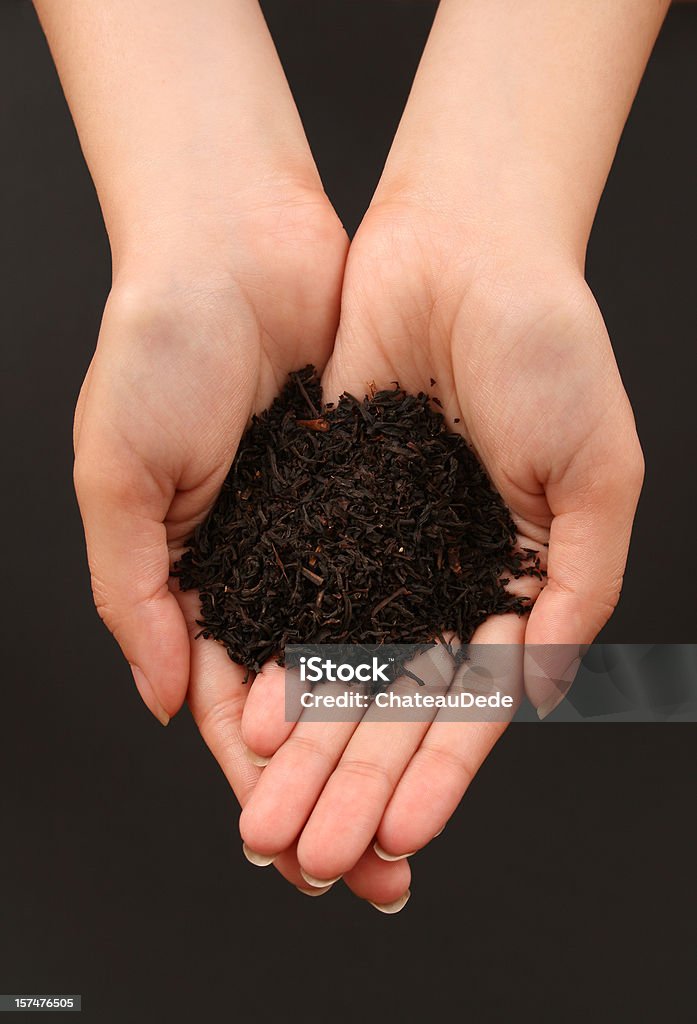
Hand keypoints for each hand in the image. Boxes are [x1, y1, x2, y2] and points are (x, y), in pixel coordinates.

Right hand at [74, 181, 413, 906]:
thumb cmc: (154, 347)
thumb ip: (132, 591)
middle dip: (334, 785)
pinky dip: (423, 641)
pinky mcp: (377, 490)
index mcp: (190, 574)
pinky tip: (450, 702)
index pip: (227, 702)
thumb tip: (160, 698)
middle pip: (305, 698)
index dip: (259, 778)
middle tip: (371, 865)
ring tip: (417, 812)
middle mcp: (263, 565)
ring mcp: (323, 532)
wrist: (236, 245)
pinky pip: (406, 580)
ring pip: (363, 654)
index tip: (292, 847)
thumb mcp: (117, 474)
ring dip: (386, 736)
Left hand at [238, 197, 642, 879]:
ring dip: (311, 743)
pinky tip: (255, 713)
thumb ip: (574, 586)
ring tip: (274, 812)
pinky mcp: (326, 507)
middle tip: (314, 852)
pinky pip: (300, 595)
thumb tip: (538, 687)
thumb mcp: (596, 473)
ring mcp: (381, 545)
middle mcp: (442, 573)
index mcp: (515, 578)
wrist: (463, 249)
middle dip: (356, 779)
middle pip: (394, 699)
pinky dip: (280, 656)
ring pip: (339, 665)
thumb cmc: (549, 348)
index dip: (441, 769)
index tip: (405, 832)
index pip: (472, 698)